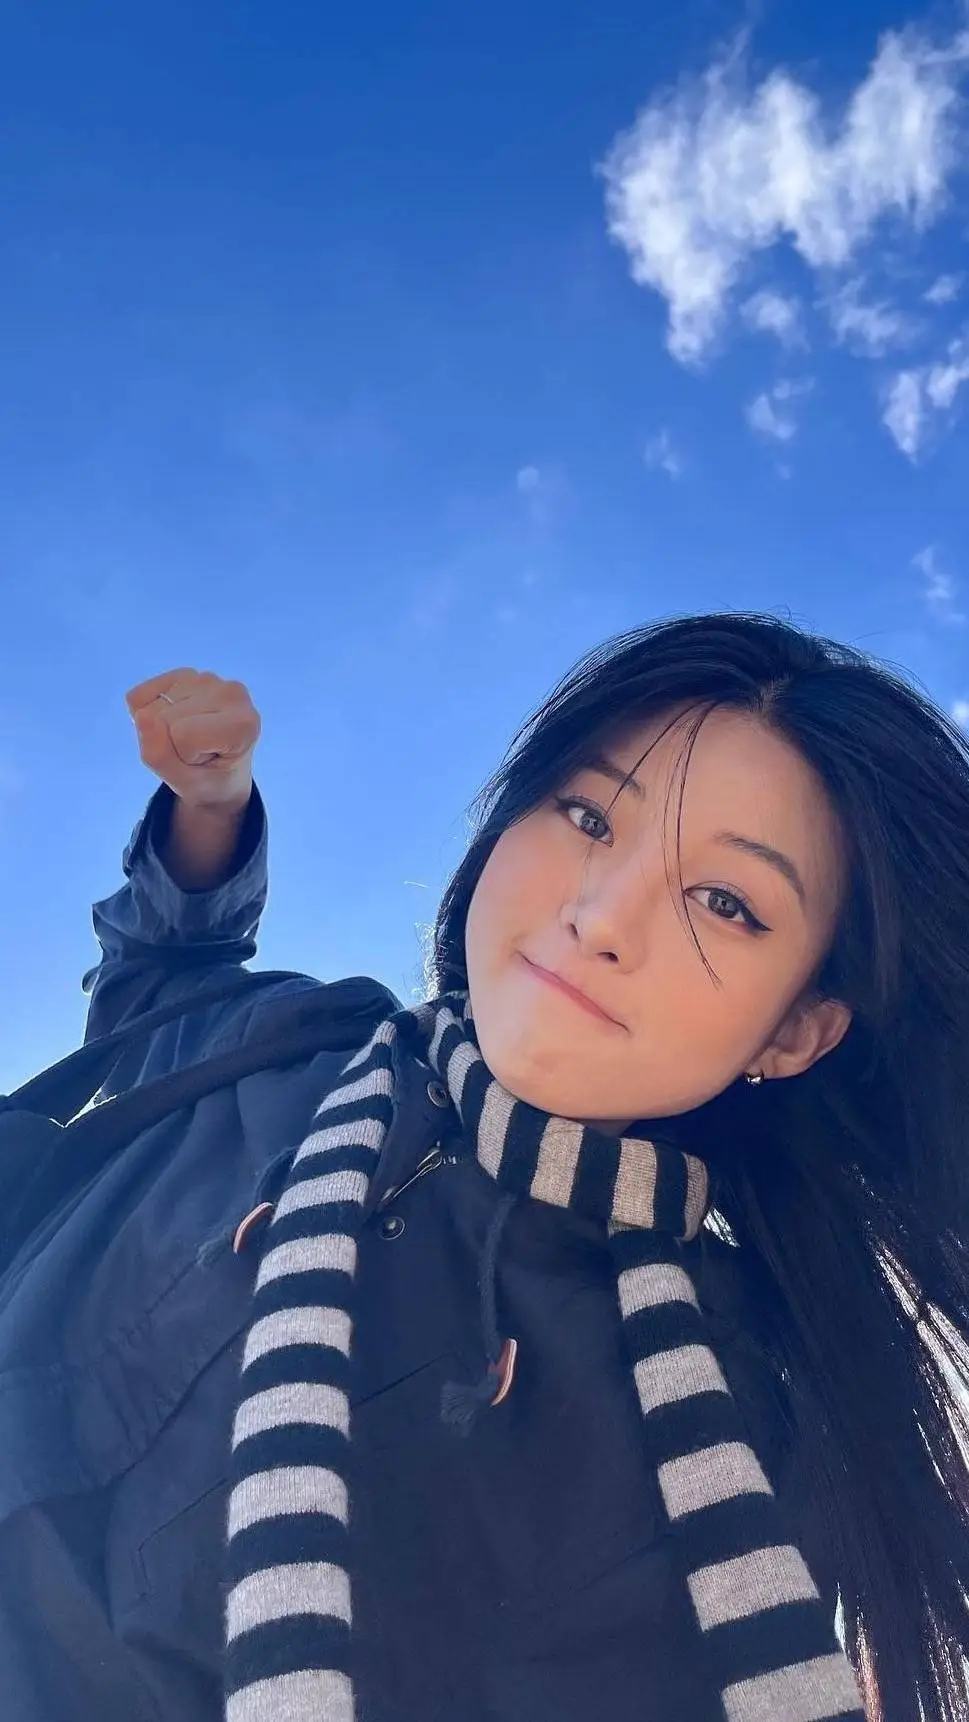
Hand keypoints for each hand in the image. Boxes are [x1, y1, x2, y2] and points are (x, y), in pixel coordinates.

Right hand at [125, 669, 260, 811]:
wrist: (219, 774)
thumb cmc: (209, 781)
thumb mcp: (186, 783)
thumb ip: (161, 756)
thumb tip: (141, 715)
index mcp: (244, 722)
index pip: (184, 735)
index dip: (186, 756)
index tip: (205, 760)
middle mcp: (232, 692)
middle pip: (167, 719)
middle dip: (172, 743)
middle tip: (195, 752)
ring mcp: (208, 678)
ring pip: (151, 708)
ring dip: (159, 730)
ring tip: (189, 739)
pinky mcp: (185, 674)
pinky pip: (139, 697)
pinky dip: (145, 714)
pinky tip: (172, 722)